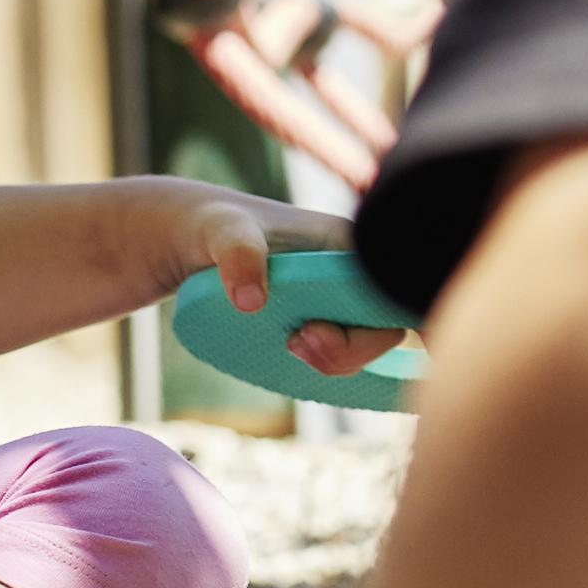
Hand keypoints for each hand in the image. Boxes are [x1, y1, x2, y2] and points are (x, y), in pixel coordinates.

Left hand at [152, 186, 409, 374]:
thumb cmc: (214, 225)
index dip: (386, 321)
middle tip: (295, 342)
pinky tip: (291, 355)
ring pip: (366, 345)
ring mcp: (340, 299)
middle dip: (349, 348)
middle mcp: (354, 272)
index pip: (397, 287)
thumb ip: (239, 255)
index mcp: (350, 243)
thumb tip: (251, 302)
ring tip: (289, 344)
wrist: (190, 239)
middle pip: (385, 326)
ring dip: (335, 359)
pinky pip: (344, 352)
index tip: (318, 331)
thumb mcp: (224, 232)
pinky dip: (326, 362)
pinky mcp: (322, 321)